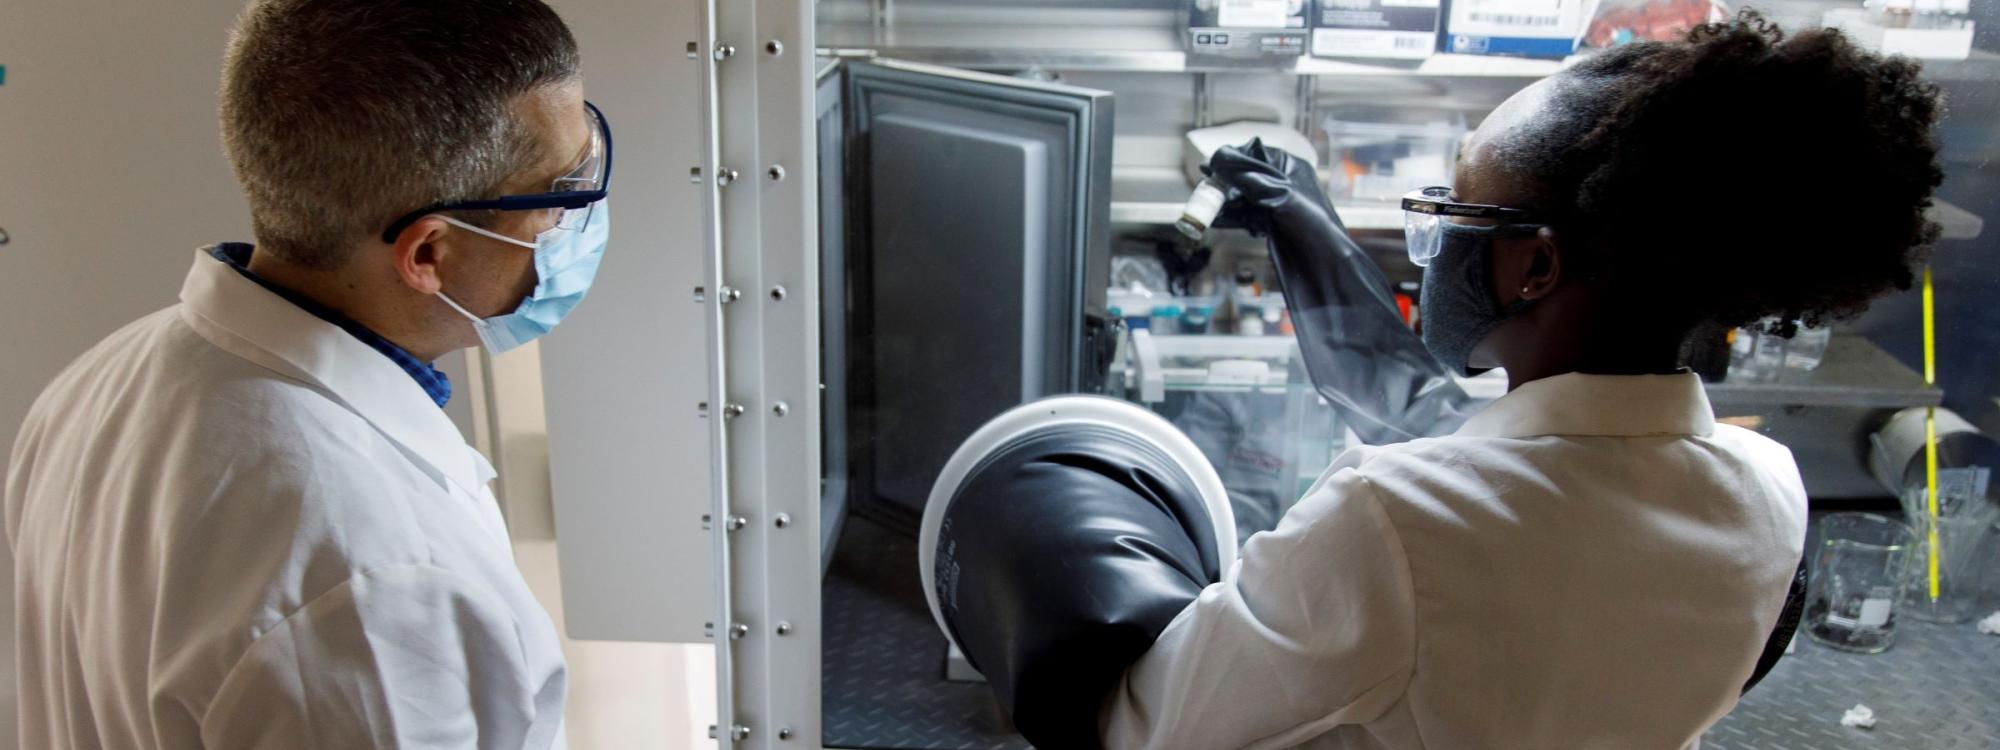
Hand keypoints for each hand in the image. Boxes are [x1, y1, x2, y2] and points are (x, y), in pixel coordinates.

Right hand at [1202, 138, 1343, 236]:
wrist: (1327, 264)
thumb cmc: (1313, 223)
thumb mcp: (1277, 194)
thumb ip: (1246, 175)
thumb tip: (1218, 157)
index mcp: (1290, 166)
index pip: (1254, 153)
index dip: (1231, 159)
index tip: (1209, 166)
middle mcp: (1283, 181)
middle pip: (1245, 175)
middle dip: (1225, 184)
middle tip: (1206, 190)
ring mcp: (1276, 203)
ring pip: (1243, 197)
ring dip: (1225, 203)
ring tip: (1207, 208)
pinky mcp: (1271, 223)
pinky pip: (1246, 216)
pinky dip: (1231, 218)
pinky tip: (1216, 221)